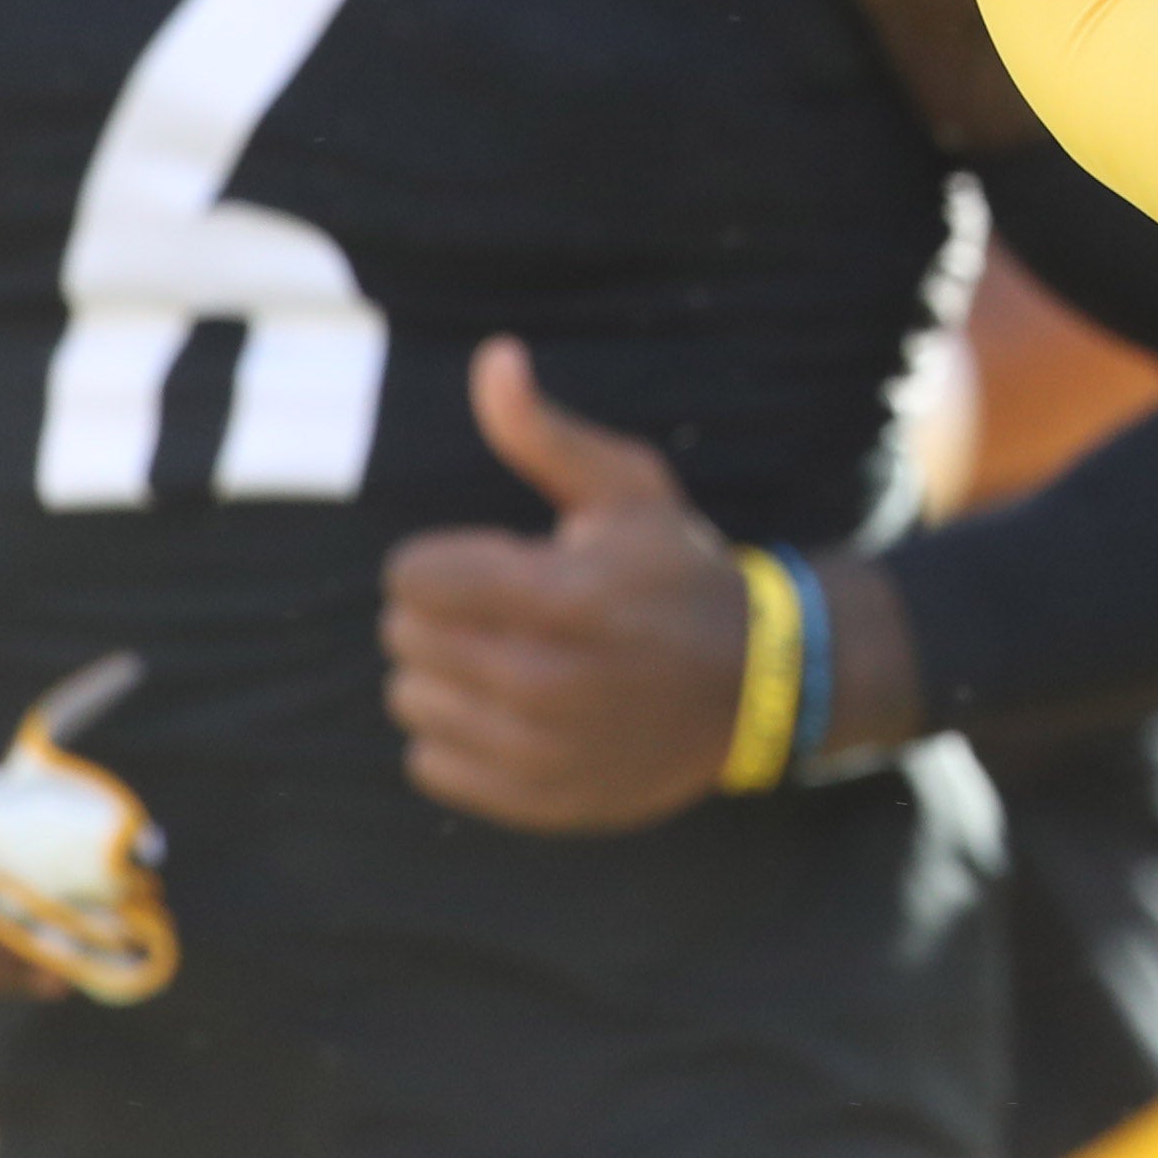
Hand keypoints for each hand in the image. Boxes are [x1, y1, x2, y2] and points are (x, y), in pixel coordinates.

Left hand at [380, 340, 751, 831]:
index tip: (489, 560)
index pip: (413, 576)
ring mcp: (540, 750)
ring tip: (505, 657)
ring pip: (411, 700)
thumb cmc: (676, 574)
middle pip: (404, 637)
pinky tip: (508, 710)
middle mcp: (547, 680)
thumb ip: (544, 434)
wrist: (754, 687)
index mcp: (564, 595)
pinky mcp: (536, 798)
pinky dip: (455, 734)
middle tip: (501, 610)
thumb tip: (492, 358)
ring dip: (444, 673)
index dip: (441, 558)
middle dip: (441, 612)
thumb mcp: (628, 490)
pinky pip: (429, 762)